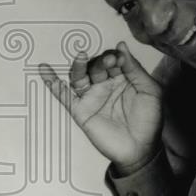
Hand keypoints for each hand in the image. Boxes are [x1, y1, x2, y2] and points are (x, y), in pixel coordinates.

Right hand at [39, 42, 162, 172]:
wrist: (140, 149)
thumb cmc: (148, 121)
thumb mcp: (150, 91)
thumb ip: (135, 69)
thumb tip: (122, 46)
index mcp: (123, 78)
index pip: (114, 60)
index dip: (116, 57)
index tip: (119, 57)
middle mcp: (106, 85)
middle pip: (97, 66)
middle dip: (102, 61)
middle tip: (110, 60)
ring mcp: (92, 97)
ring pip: (80, 77)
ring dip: (79, 66)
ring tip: (82, 56)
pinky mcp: (81, 111)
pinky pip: (64, 95)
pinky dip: (52, 83)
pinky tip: (45, 71)